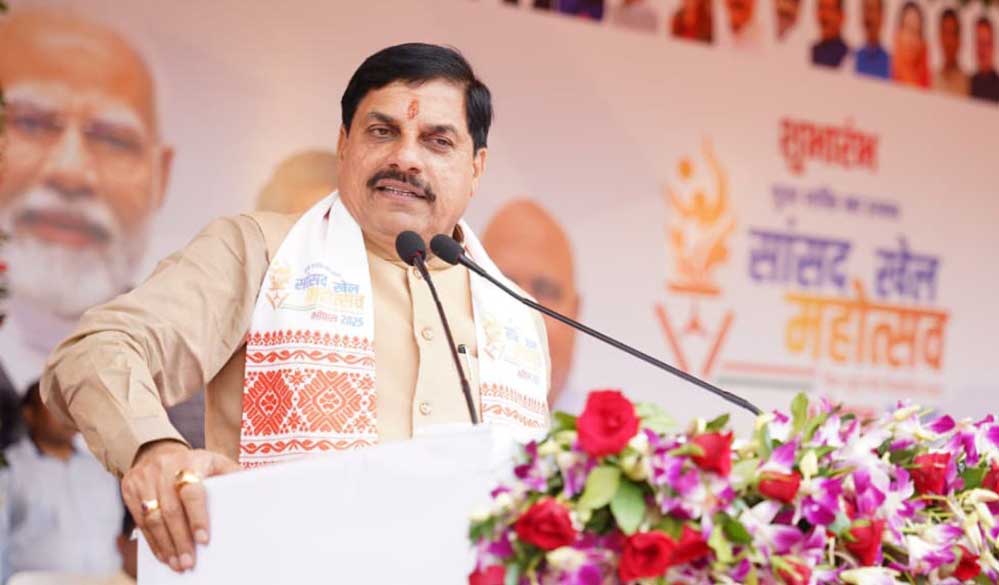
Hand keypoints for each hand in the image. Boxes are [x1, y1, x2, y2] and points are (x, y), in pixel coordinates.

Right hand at [121, 440, 239, 571]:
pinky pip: (140, 521)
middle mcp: (163, 469)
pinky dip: (152, 541)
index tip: (204, 539)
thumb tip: (256, 485)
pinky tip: (163, 554)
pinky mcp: (130, 490)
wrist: (157, 451)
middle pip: (170, 510)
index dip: (197, 517)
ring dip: (165, 544)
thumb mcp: (215, 461)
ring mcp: (143, 479)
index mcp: (189, 461)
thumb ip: (232, 475)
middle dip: (180, 539)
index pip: (191, 492)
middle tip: (189, 561)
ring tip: (177, 563)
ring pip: (152, 518)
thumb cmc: (195, 462)